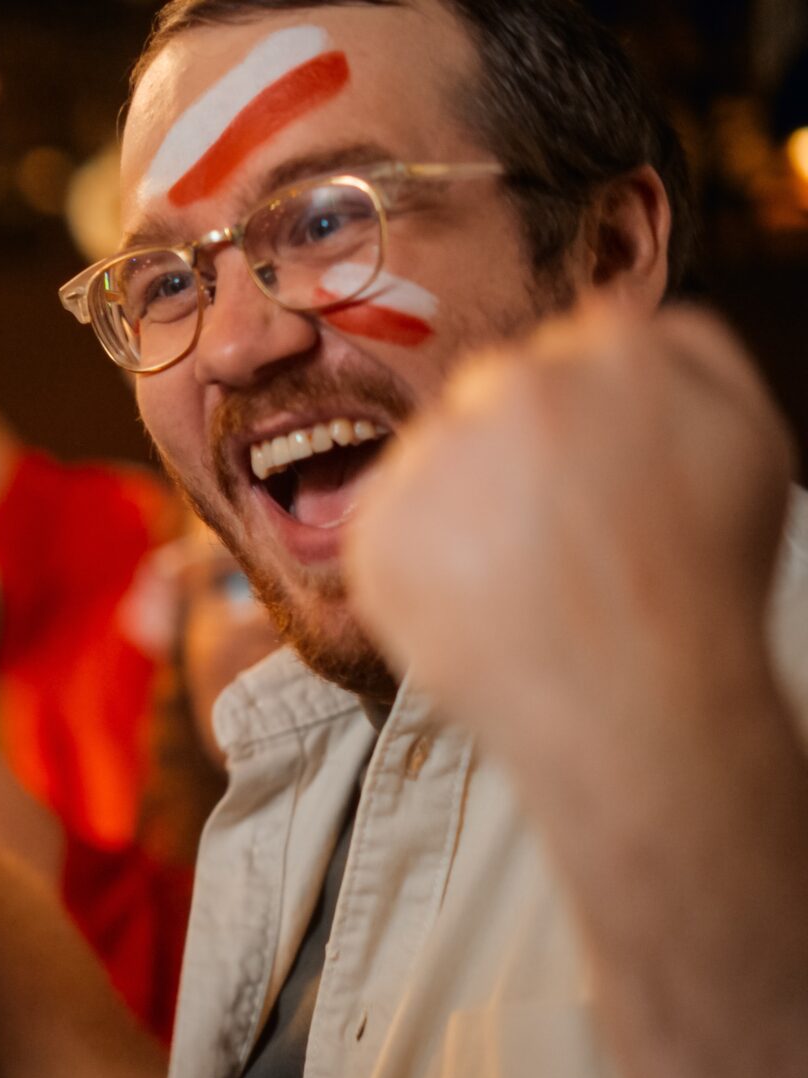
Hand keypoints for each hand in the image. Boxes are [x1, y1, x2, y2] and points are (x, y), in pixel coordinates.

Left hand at [344, 302, 797, 761]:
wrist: (635, 707)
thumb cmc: (701, 581)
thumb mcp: (748, 437)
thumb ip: (689, 352)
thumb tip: (613, 321)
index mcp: (613, 348)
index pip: (570, 352)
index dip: (584, 421)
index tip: (596, 480)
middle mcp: (514, 383)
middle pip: (495, 394)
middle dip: (515, 453)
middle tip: (559, 537)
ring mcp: (438, 453)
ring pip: (437, 455)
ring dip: (464, 503)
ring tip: (523, 579)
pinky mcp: (377, 523)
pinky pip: (389, 522)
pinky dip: (420, 559)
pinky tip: (476, 602)